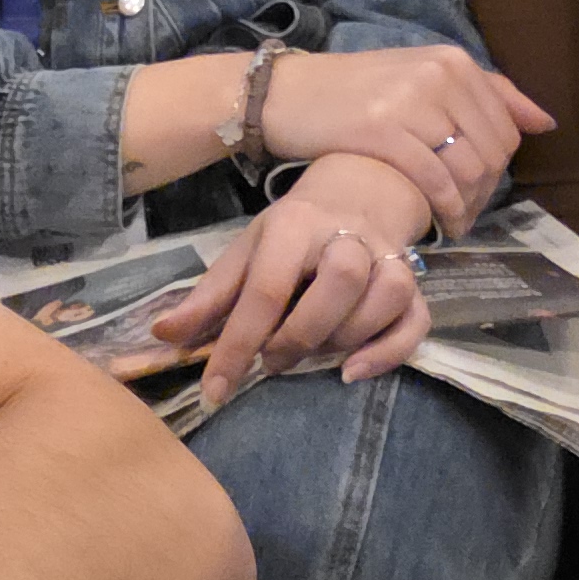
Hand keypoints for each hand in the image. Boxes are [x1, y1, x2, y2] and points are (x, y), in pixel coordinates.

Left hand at [151, 154, 436, 405]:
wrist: (356, 191)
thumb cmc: (290, 234)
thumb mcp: (245, 253)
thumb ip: (208, 298)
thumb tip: (162, 335)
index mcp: (292, 226)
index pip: (266, 288)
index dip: (237, 344)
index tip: (215, 389)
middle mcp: (346, 236)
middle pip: (341, 280)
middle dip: (302, 333)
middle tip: (274, 361)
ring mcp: (388, 257)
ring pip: (386, 295)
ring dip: (346, 338)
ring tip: (311, 358)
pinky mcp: (415, 283)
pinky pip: (416, 320)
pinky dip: (389, 351)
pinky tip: (353, 371)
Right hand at [254, 46, 555, 238]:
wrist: (288, 95)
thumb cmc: (356, 92)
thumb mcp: (423, 78)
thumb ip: (485, 95)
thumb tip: (545, 121)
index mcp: (454, 61)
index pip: (506, 128)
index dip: (499, 170)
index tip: (477, 192)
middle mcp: (439, 74)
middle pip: (492, 152)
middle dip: (484, 193)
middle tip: (462, 215)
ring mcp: (412, 101)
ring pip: (468, 169)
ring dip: (466, 207)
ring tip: (450, 224)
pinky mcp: (384, 130)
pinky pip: (434, 180)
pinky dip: (443, 210)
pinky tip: (434, 225)